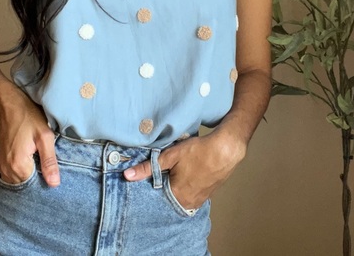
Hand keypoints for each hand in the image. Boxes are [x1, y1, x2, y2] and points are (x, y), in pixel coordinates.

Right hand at [0, 91, 59, 186]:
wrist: (11, 107)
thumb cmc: (29, 118)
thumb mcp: (45, 137)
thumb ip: (49, 161)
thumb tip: (54, 183)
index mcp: (18, 165)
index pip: (34, 186)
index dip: (45, 181)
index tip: (53, 173)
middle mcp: (7, 170)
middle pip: (26, 186)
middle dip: (38, 179)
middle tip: (48, 167)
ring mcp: (2, 167)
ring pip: (20, 181)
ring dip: (30, 176)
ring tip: (41, 163)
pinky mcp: (2, 162)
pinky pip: (14, 175)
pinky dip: (23, 172)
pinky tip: (32, 161)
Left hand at [123, 131, 246, 208]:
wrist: (226, 149)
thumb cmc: (198, 152)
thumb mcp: (170, 156)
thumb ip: (149, 167)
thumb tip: (127, 176)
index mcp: (177, 196)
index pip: (155, 198)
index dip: (149, 188)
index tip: (144, 180)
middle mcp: (188, 203)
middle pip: (168, 198)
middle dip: (162, 188)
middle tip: (157, 176)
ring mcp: (200, 200)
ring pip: (180, 196)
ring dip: (174, 188)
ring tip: (171, 174)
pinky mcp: (208, 194)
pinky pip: (191, 194)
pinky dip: (185, 187)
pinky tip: (185, 176)